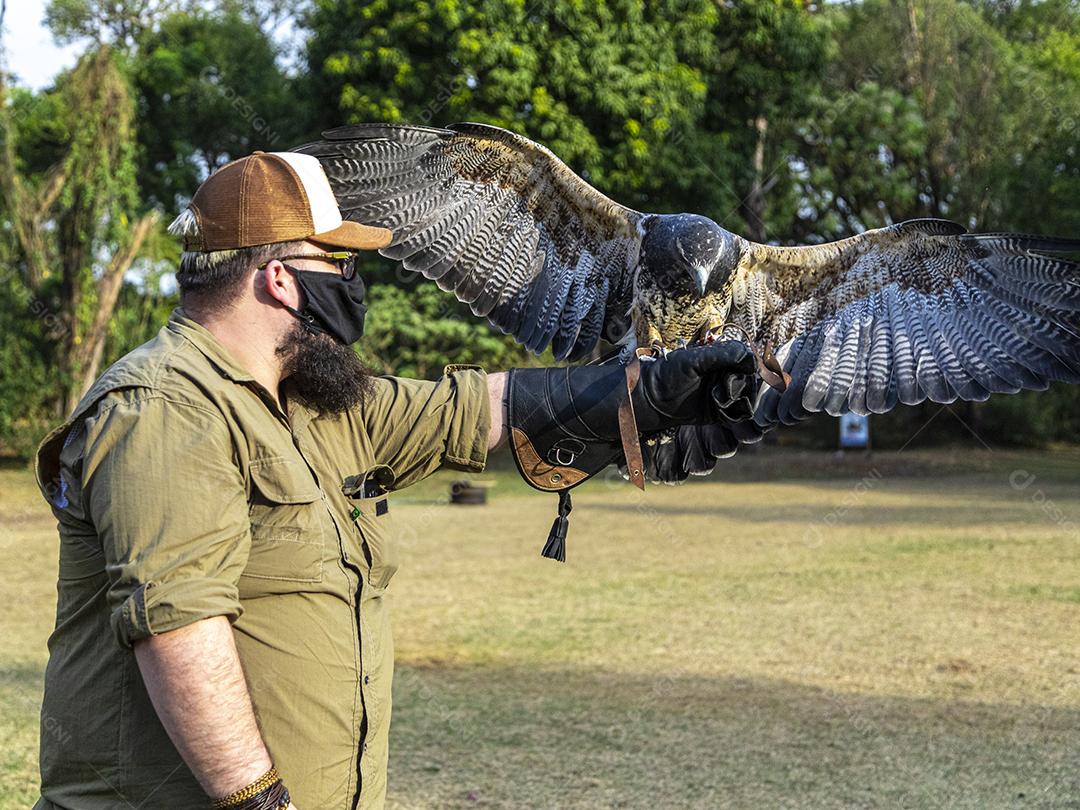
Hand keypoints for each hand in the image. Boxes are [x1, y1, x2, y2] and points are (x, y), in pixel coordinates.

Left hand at [633, 341, 757, 433]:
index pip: (749, 363)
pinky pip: (739, 415)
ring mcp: (724, 393)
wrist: (652, 398)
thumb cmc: (669, 374)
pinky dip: (732, 414)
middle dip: (735, 389)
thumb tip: (752, 359)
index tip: (729, 377)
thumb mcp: (695, 360)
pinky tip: (717, 411)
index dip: (744, 371)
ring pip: (747, 400)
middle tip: (715, 392)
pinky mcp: (721, 411)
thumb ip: (723, 355)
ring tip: (714, 399)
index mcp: (722, 357)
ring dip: (733, 402)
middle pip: (750, 383)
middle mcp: (727, 373)